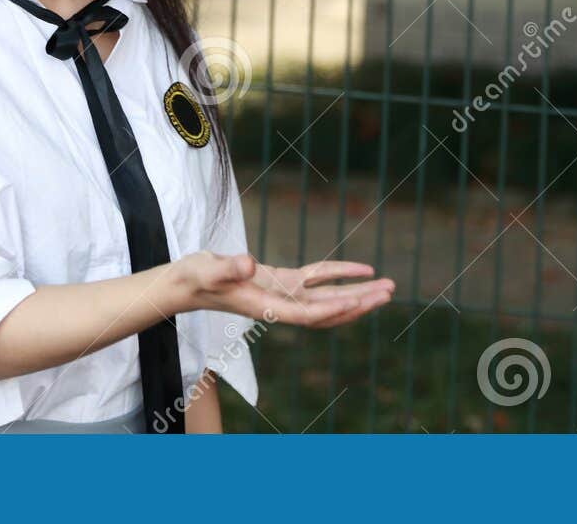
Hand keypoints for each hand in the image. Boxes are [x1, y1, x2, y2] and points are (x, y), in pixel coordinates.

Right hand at [173, 251, 394, 327]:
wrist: (186, 284)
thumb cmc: (194, 278)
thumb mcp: (206, 270)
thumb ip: (226, 268)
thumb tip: (248, 263)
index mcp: (265, 307)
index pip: (306, 313)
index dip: (333, 309)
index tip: (359, 301)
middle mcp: (280, 305)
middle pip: (327, 310)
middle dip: (359, 303)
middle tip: (390, 292)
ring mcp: (283, 295)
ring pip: (329, 298)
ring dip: (358, 293)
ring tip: (388, 287)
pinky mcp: (283, 282)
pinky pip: (318, 280)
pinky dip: (340, 276)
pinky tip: (362, 271)